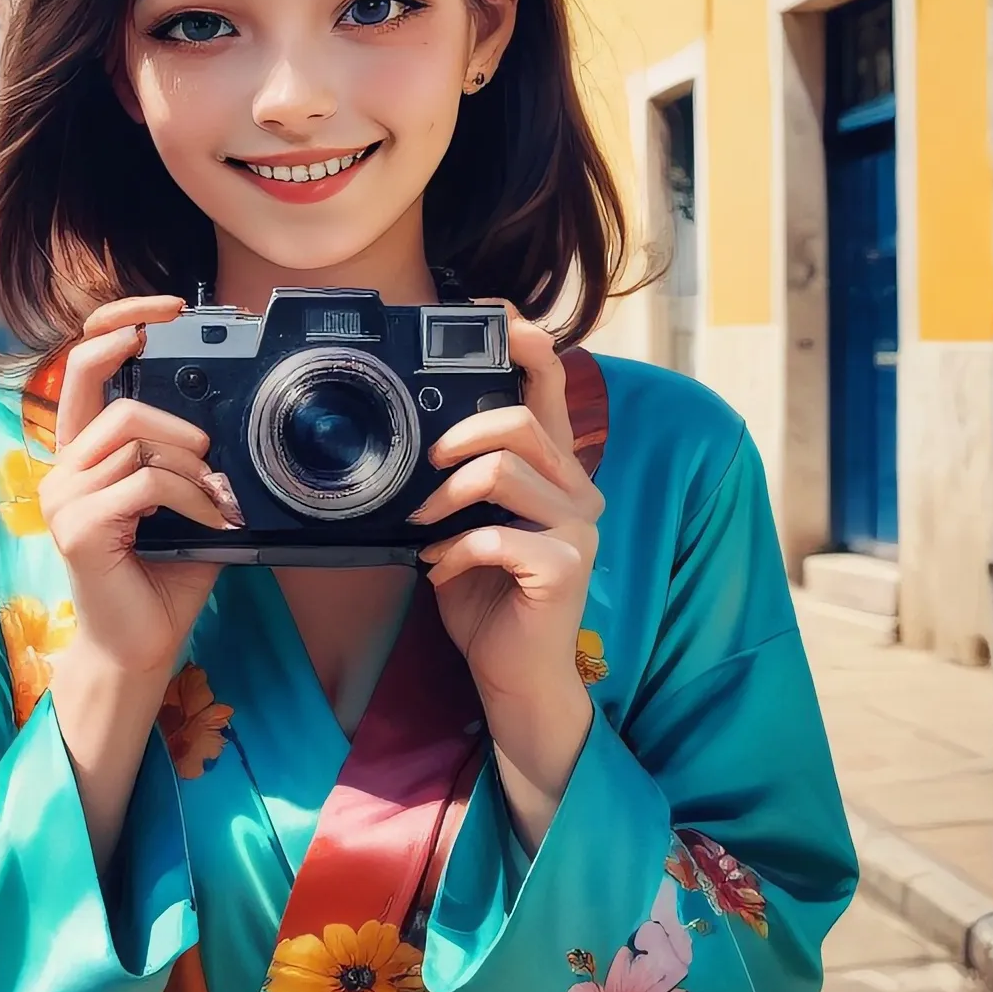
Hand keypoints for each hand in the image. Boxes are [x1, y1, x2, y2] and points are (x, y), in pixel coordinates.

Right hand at [38, 293, 240, 677]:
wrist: (141, 646)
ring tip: (214, 503)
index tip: (164, 310)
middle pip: (110, 394)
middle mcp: (63, 469)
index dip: (119, 322)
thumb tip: (226, 420)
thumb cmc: (162, 577)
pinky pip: (145, 480)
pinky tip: (209, 525)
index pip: (83, 364)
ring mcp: (63, 497)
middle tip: (210, 454)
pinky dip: (191, 499)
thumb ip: (188, 457)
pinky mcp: (78, 526)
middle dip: (174, 417)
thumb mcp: (184, 502)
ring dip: (192, 469)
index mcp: (83, 454)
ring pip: (135, 436)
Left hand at [408, 305, 600, 810]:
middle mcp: (578, 490)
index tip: (489, 314)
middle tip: (425, 468)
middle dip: (457, 438)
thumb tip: (413, 439)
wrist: (512, 677)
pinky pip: (498, 534)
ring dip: (446, 496)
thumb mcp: (466, 524)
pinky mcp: (566, 567)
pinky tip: (441, 570)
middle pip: (520, 420)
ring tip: (424, 528)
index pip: (549, 386)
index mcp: (556, 470)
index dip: (524, 342)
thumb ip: (461, 479)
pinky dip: (454, 549)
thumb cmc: (486, 598)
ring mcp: (579, 528)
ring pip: (507, 468)